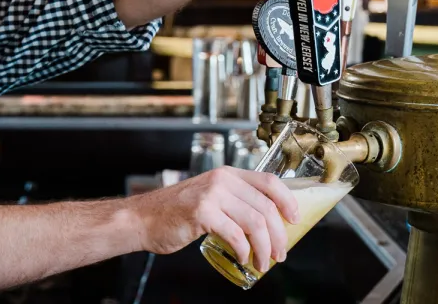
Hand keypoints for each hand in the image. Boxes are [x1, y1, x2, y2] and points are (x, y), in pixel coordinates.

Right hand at [125, 167, 299, 272]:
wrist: (142, 219)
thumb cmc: (175, 213)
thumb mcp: (210, 198)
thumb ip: (233, 202)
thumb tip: (266, 223)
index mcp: (227, 174)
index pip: (269, 182)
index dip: (287, 201)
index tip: (295, 219)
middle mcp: (222, 180)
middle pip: (266, 207)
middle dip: (278, 235)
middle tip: (279, 254)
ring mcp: (211, 195)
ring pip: (254, 223)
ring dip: (264, 248)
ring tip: (263, 262)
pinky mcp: (202, 212)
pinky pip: (235, 235)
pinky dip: (244, 251)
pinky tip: (242, 259)